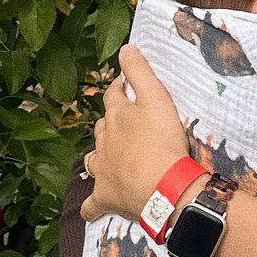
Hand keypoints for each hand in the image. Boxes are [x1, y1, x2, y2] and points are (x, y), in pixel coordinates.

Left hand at [80, 43, 189, 223]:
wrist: (164, 186)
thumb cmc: (163, 142)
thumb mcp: (157, 98)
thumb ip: (140, 72)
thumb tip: (124, 48)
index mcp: (116, 117)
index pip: (112, 96)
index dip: (118, 89)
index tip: (125, 87)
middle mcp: (104, 142)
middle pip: (102, 127)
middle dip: (110, 123)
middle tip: (126, 124)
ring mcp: (102, 170)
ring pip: (94, 159)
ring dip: (100, 156)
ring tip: (110, 157)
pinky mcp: (106, 197)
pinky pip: (93, 204)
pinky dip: (92, 205)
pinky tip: (92, 208)